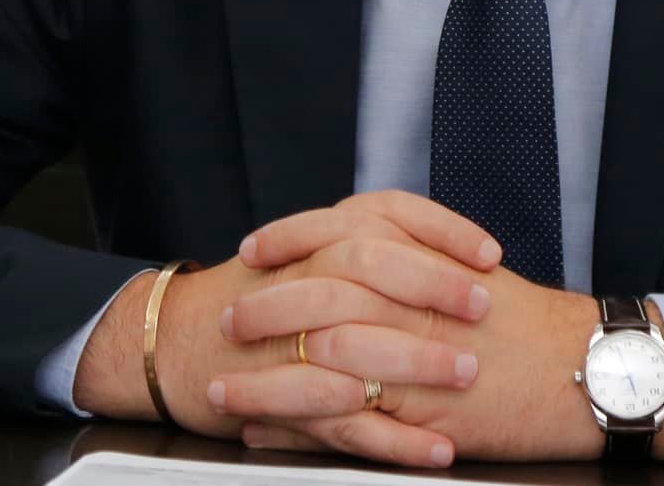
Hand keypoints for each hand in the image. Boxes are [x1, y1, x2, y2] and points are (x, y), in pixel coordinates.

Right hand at [72, 192, 497, 459]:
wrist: (175, 339)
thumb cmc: (256, 297)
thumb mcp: (310, 256)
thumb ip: (370, 251)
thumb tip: (448, 256)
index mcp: (320, 238)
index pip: (388, 214)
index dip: (442, 232)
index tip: (489, 254)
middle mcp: (305, 277)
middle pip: (373, 267)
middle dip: (434, 286)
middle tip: (483, 307)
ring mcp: (291, 340)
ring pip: (358, 341)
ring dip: (418, 361)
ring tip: (468, 376)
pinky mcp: (284, 398)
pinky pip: (345, 421)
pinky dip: (396, 439)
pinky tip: (437, 449)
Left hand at [215, 194, 663, 465]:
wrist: (588, 368)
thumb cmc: (531, 323)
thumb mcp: (468, 269)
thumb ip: (413, 254)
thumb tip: (355, 251)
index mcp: (422, 254)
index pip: (338, 230)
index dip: (288, 238)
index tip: (251, 249)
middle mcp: (412, 297)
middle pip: (317, 291)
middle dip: (263, 306)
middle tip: (227, 317)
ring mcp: (414, 354)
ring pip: (318, 359)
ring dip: (263, 375)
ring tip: (224, 385)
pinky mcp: (421, 411)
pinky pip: (344, 419)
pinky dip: (296, 426)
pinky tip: (267, 430)